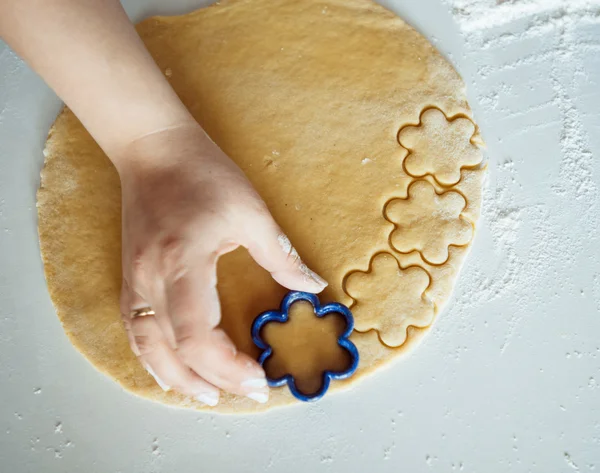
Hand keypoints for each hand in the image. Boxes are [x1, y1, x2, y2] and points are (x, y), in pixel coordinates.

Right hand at [117, 123, 326, 405]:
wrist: (152, 149)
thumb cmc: (202, 173)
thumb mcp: (250, 210)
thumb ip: (280, 254)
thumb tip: (311, 286)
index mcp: (183, 262)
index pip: (198, 336)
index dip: (228, 367)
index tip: (260, 378)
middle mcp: (152, 279)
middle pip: (176, 352)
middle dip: (214, 381)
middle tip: (248, 392)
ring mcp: (135, 280)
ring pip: (149, 348)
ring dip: (179, 379)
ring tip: (210, 397)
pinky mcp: (130, 277)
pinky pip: (136, 330)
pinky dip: (154, 358)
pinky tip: (172, 371)